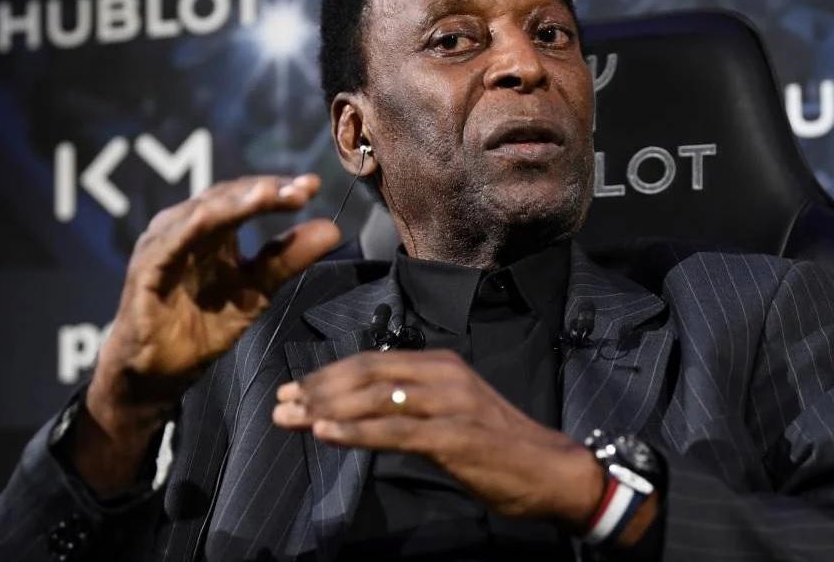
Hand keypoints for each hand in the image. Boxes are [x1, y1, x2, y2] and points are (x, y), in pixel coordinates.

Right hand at [75, 174, 340, 493]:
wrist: (160, 371)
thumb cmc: (202, 326)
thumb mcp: (255, 291)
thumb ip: (288, 259)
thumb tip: (332, 230)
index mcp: (213, 230)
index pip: (247, 197)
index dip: (279, 189)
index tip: (313, 186)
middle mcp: (186, 228)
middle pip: (228, 197)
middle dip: (265, 191)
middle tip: (301, 190)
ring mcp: (164, 244)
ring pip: (202, 212)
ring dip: (235, 202)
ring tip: (268, 194)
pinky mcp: (147, 267)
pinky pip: (170, 242)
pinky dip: (193, 226)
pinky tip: (216, 216)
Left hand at [271, 349, 604, 528]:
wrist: (551, 471)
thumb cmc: (498, 447)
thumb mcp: (450, 413)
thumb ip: (411, 404)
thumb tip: (360, 407)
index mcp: (440, 364)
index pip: (371, 362)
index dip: (327, 374)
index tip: (294, 389)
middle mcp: (444, 375)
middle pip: (366, 375)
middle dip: (318, 389)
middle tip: (281, 404)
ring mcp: (450, 403)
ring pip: (375, 399)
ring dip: (327, 409)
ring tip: (292, 418)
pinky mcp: (454, 435)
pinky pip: (395, 431)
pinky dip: (356, 432)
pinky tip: (326, 435)